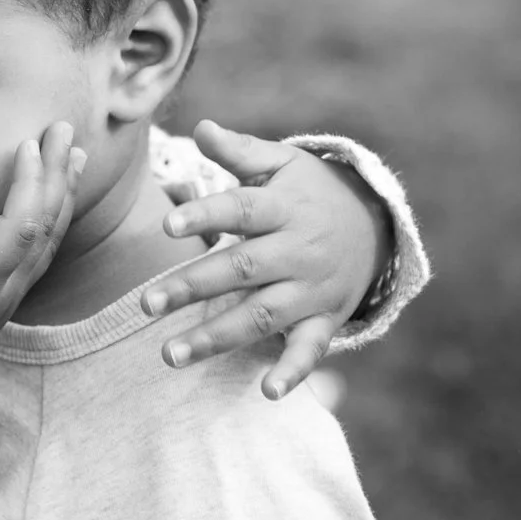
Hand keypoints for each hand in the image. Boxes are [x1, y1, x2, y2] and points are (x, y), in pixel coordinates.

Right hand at [0, 122, 82, 380]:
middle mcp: (5, 291)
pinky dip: (53, 217)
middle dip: (56, 175)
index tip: (30, 144)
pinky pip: (41, 250)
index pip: (18, 228)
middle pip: (43, 227)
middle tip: (64, 129)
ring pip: (49, 238)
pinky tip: (54, 199)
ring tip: (75, 155)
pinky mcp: (4, 296)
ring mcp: (9, 295)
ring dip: (63, 194)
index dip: (29, 184)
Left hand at [142, 120, 390, 398]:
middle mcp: (298, 250)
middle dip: (193, 287)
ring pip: (263, 315)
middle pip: (242, 269)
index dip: (205, 215)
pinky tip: (266, 392)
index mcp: (283, 208)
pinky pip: (310, 349)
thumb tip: (200, 127)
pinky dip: (292, 372)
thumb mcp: (281, 162)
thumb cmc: (309, 191)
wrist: (375, 224)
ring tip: (169, 354)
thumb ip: (239, 150)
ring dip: (218, 337)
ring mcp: (313, 289)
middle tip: (145, 304)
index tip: (167, 225)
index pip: (240, 210)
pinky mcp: (325, 320)